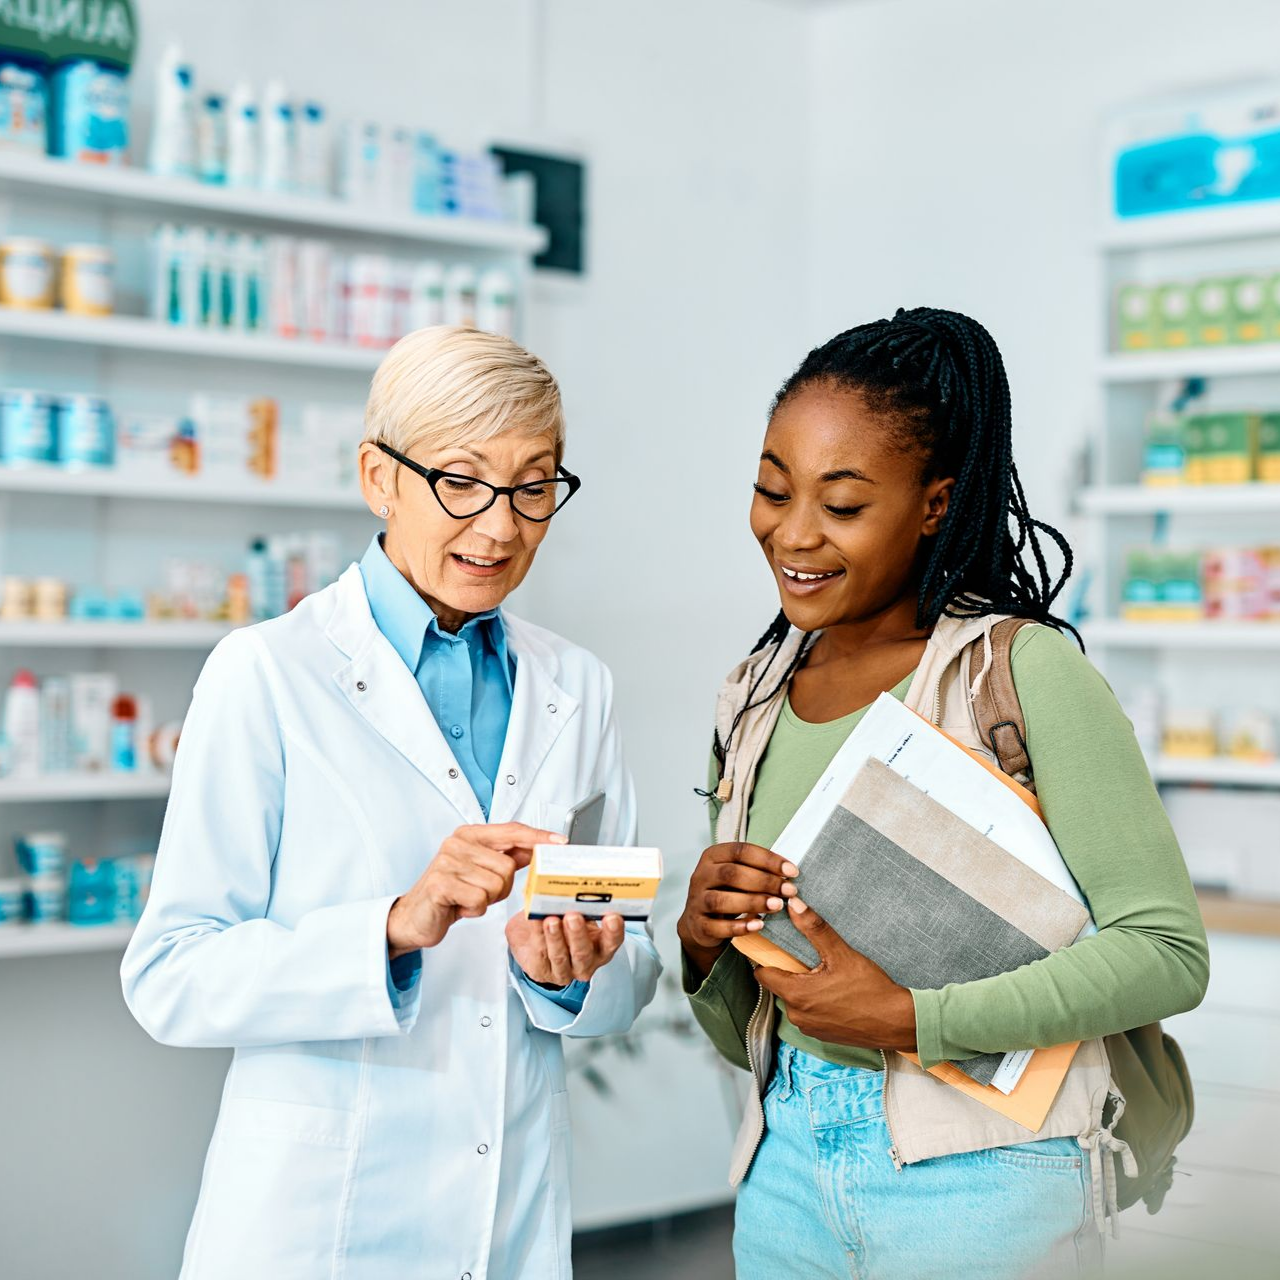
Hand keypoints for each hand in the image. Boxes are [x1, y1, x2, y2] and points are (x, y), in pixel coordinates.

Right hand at [387, 823, 565, 956]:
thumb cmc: (450, 892)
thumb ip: (508, 856)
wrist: (415, 917)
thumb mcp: (482, 870)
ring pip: (497, 884)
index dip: (538, 837)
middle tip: (480, 892)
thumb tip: (538, 847)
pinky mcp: (441, 883)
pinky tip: (459, 906)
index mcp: (469, 834)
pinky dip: (474, 909)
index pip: (512, 830)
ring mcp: (448, 861)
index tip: (561, 842)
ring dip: (487, 900)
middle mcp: (457, 842)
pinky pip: (480, 899)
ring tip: (467, 899)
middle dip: (501, 887)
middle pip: (509, 865)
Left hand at [506, 911, 625, 987]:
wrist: (534, 939)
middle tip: (573, 916)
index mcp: (601, 947)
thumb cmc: (562, 923)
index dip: (614, 931)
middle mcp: (585, 963)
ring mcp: (564, 971)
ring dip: (555, 937)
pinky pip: (539, 953)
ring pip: (560, 956)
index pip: (612, 942)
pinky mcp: (542, 971)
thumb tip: (574, 881)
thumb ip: (579, 903)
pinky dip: (537, 935)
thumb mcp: (576, 913)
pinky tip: (535, 921)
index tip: (612, 917)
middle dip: (578, 934)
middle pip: (583, 952)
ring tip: (551, 920)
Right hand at [676, 842, 798, 981]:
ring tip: (777, 906)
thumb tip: (789, 874)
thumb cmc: (727, 891)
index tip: (792, 871)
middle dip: (764, 881)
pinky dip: (740, 926)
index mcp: (713, 856)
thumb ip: (758, 870)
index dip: (768, 859)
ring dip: (753, 902)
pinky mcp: (698, 924)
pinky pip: (717, 926)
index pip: (740, 851)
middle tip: (788, 890)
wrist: (699, 920)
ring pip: (721, 900)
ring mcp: (696, 900)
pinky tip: (759, 925)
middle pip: (731, 874)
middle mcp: (701, 875)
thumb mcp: (738, 875)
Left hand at [754, 898, 917, 1051]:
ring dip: (803, 987)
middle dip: (789, 971)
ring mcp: (810, 1029)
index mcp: (796, 994)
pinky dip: (816, 1002)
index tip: (776, 946)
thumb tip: (793, 904)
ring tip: (825, 974)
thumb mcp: (841, 953)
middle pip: (779, 986)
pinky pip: (809, 1013)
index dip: (766, 958)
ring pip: (795, 1000)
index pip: (762, 974)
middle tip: (808, 957)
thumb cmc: (870, 989)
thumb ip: (814, 928)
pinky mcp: (822, 1036)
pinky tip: (835, 992)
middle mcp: (797, 1016)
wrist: (897, 1023)